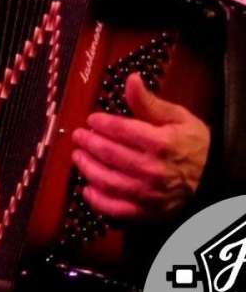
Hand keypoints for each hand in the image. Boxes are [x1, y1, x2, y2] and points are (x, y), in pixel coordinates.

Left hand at [73, 73, 209, 221]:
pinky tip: (87, 188)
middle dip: (89, 143)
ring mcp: (148, 194)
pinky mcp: (146, 212)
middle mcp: (153, 170)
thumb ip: (148, 102)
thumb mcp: (177, 118)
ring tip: (78, 156)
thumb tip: (130, 79)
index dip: (101, 123)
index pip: (121, 130)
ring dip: (87, 167)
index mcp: (161, 143)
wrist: (213, 178)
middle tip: (79, 136)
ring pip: (106, 180)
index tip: (91, 119)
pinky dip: (97, 199)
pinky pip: (114, 208)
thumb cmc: (193, 145)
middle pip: (109, 154)